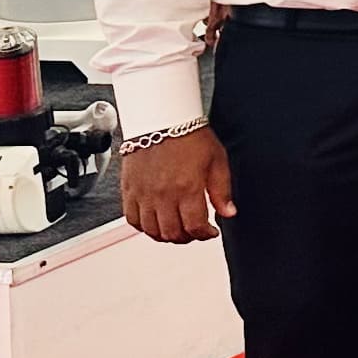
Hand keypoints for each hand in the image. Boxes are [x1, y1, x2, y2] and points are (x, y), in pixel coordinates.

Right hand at [121, 126, 235, 243]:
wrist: (161, 119)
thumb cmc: (189, 135)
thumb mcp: (217, 161)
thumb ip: (222, 190)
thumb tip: (229, 212)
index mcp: (187, 188)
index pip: (195, 226)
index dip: (205, 234)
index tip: (210, 232)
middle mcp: (163, 194)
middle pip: (172, 233)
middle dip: (187, 238)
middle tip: (194, 232)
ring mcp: (143, 194)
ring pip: (151, 230)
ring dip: (166, 235)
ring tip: (177, 229)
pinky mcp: (129, 190)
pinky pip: (132, 220)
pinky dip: (144, 227)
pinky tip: (155, 222)